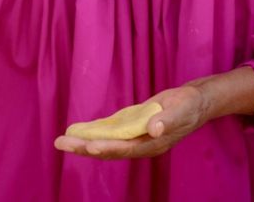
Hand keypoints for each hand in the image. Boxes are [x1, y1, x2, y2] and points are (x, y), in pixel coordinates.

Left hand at [53, 84, 211, 159]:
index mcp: (153, 144)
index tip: (89, 146)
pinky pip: (108, 133)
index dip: (107, 148)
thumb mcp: (182, 110)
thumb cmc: (189, 106)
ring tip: (62, 140)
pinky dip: (93, 133)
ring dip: (84, 142)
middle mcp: (140, 144)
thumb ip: (168, 120)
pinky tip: (78, 131)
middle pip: (109, 149)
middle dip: (84, 148)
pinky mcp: (130, 128)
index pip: (125, 149)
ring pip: (105, 143)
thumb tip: (154, 129)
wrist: (193, 103)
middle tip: (60, 143)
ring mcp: (134, 138)